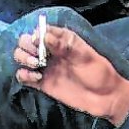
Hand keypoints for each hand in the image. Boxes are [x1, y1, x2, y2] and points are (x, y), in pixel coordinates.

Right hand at [14, 27, 128, 125]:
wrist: (106, 99)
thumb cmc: (100, 73)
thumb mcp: (86, 56)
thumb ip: (65, 46)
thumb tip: (44, 37)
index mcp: (63, 40)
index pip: (41, 30)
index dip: (36, 35)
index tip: (39, 43)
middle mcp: (51, 51)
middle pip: (26, 41)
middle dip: (26, 46)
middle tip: (36, 58)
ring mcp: (45, 67)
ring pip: (21, 56)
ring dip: (23, 59)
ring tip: (36, 66)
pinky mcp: (42, 83)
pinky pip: (23, 76)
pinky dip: (23, 75)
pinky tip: (35, 78)